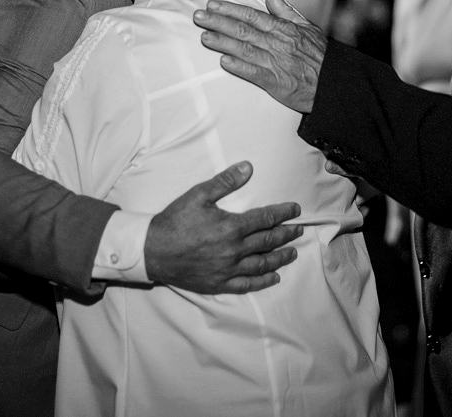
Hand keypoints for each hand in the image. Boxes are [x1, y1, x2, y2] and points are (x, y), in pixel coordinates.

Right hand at [144, 161, 302, 293]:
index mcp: (232, 226)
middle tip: (299, 230)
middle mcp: (234, 250)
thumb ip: (225, 181)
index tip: (295, 210)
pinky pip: (247, 284)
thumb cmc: (175, 220)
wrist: (152, 250)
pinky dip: (263, 281)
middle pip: (269, 241)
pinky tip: (273, 278)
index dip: (284, 213)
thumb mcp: (199, 194)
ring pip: (262, 264)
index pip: (266, 218)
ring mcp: (228, 269)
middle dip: (286, 234)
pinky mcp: (219, 283)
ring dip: (280, 257)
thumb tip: (248, 168)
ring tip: (293, 253)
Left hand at [193, 0, 325, 113]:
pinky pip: (254, 73)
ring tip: (204, 36)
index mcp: (283, 29)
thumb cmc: (319, 56)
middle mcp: (276, 43)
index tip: (213, 4)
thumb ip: (285, 10)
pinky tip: (224, 62)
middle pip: (243, 30)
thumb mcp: (306, 27)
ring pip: (245, 49)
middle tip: (199, 17)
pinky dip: (239, 67)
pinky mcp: (275, 82)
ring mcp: (275, 62)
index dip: (231, 9)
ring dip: (223, 42)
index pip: (252, 15)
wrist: (333, 83)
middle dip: (219, 22)